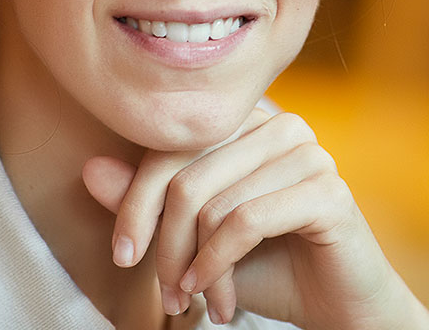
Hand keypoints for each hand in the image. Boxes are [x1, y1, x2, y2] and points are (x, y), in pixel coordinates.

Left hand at [83, 110, 428, 328]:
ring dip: (193, 264)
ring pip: (214, 202)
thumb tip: (89, 170)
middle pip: (188, 173)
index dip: (137, 200)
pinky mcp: (328, 190)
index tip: (123, 254)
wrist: (339, 307)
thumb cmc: (266, 265)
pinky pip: (246, 222)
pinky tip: (219, 299)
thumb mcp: (198, 235)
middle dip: (165, 242)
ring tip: (193, 300)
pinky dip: (219, 266)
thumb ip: (149, 201)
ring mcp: (308, 152)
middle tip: (165, 292)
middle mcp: (280, 124)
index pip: (172, 143)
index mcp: (248, 121)